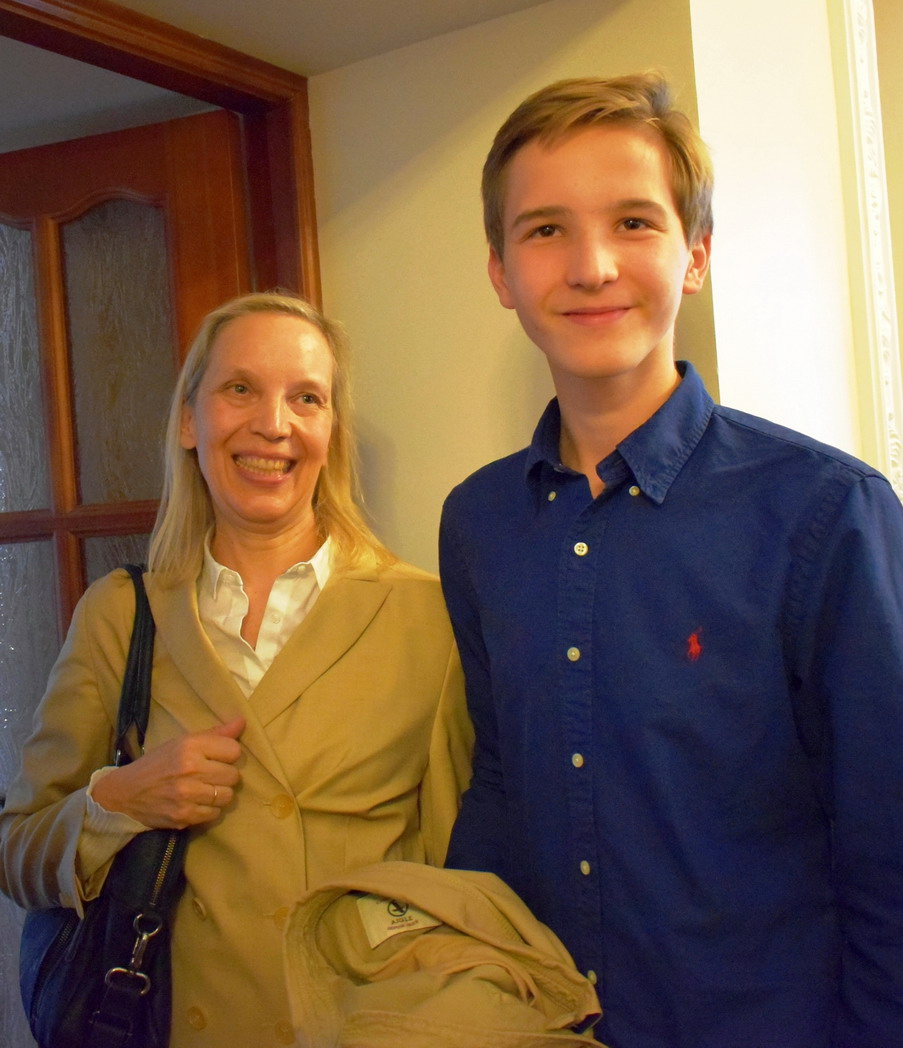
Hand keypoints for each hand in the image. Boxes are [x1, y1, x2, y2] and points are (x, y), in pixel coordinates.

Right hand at [92, 717, 245, 828]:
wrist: (125, 794)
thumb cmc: (157, 764)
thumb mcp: (182, 742)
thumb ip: (214, 734)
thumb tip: (242, 722)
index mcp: (190, 746)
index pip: (234, 750)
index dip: (229, 754)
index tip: (218, 757)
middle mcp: (190, 769)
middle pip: (233, 775)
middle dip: (225, 776)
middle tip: (211, 776)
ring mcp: (187, 795)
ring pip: (227, 796)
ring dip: (219, 794)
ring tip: (205, 790)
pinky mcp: (183, 816)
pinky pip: (214, 814)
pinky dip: (209, 810)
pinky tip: (197, 803)